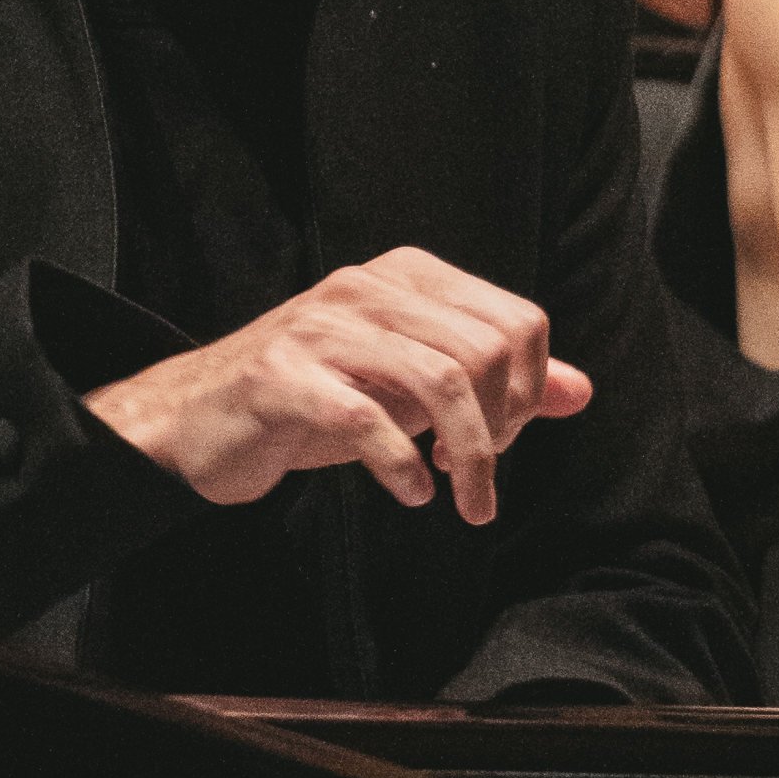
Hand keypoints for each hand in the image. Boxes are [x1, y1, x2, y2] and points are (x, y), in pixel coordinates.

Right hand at [85, 245, 590, 523]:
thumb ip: (494, 384)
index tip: (504, 442)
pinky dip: (402, 464)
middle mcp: (365, 287)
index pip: (516, 320)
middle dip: (502, 429)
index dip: (529, 390)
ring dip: (467, 455)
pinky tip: (408, 492)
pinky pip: (367, 417)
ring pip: (439, 379)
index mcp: (405, 277)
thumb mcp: (411, 389)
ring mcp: (320, 327)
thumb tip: (579, 390)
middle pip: (485, 350)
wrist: (198, 422)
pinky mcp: (281, 376)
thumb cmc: (313, 403)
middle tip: (481, 480)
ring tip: (463, 500)